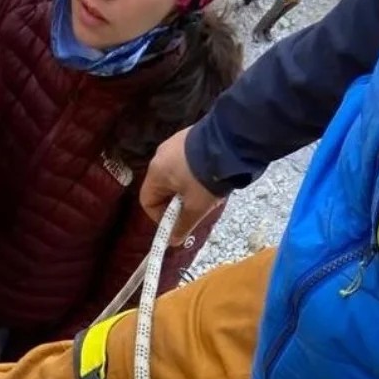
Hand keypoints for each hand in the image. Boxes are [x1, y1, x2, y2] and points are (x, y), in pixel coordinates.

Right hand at [140, 127, 224, 244]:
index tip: (179, 222)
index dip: (160, 217)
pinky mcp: (190, 135)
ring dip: (190, 188)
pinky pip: (187, 160)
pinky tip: (213, 174)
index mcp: (155, 172)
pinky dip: (197, 172)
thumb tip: (173, 243)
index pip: (148, 201)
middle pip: (163, 188)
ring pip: (177, 174)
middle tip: (197, 209)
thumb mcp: (196, 206)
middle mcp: (160, 155)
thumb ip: (183, 225)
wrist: (231, 142)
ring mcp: (175, 142)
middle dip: (179, 203)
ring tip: (210, 192)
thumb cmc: (207, 178)